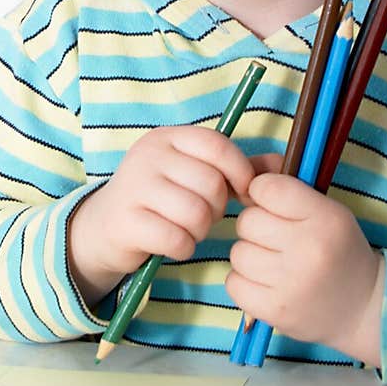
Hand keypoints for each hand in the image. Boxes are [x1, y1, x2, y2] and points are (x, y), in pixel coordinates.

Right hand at [67, 126, 256, 308]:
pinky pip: (176, 239)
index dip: (238, 170)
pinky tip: (174, 243)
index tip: (240, 192)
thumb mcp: (192, 173)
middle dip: (216, 208)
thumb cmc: (160, 198)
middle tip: (203, 214)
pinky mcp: (126, 221)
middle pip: (210, 183)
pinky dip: (183, 247)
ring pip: (195, 213)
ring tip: (189, 228)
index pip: (216, 145)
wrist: (105, 225)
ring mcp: (133, 186)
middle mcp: (148, 155)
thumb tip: (281, 164)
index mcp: (167, 137)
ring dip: (200, 230)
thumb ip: (234, 168)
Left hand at [227, 172, 384, 365]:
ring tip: (275, 262)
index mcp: (325, 218)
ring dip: (250, 255)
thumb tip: (243, 169)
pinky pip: (234, 283)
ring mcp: (291, 284)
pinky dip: (244, 282)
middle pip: (247, 221)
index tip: (273, 204)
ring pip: (238, 252)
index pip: (267, 188)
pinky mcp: (276, 312)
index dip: (262, 192)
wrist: (364, 307)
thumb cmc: (337, 248)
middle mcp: (309, 250)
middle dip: (257, 226)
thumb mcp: (324, 207)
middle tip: (278, 238)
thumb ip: (283, 180)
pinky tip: (267, 283)